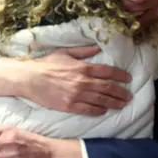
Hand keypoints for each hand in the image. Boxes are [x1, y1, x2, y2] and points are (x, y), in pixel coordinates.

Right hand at [0, 46, 132, 114]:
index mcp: (84, 67)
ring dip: (114, 103)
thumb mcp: (65, 52)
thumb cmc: (45, 64)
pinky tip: (104, 110)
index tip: (128, 79)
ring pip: (102, 100)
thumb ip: (84, 50)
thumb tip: (99, 47)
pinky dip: (98, 110)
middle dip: (122, 92)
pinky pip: (89, 109)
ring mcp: (77, 95)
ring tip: (122, 104)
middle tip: (129, 96)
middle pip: (109, 88)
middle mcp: (83, 82)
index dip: (121, 76)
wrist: (29, 79)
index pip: (109, 72)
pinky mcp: (69, 106)